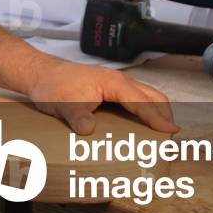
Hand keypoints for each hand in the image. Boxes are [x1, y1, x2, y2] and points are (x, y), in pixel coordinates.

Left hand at [25, 57, 179, 134]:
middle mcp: (120, 81)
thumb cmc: (53, 86)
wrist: (41, 73)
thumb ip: (77, 117)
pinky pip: (136, 99)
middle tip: (171, 139)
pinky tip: (143, 125)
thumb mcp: (63, 104)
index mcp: (114, 83)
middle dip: (166, 115)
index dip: (158, 119)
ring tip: (163, 133)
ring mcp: (116, 84)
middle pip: (154, 97)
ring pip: (147, 96)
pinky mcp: (110, 89)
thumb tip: (89, 131)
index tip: (171, 133)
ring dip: (158, 112)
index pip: (143, 102)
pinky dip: (146, 110)